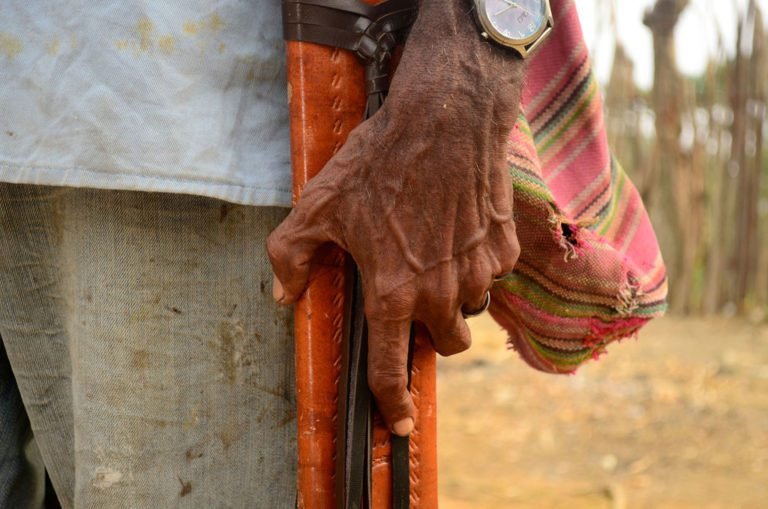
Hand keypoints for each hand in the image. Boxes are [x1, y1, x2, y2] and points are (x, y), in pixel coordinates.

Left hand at [268, 0, 523, 435]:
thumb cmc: (379, 161)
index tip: (395, 423)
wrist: (444, 118)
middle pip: (446, 345)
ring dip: (455, 298)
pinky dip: (476, 266)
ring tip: (435, 255)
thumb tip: (282, 295)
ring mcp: (478, 271)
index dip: (391, 404)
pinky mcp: (503, 247)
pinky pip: (493, 275)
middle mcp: (440, 292)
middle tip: (415, 297)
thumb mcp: (318, 205)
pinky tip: (457, 230)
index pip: (390, 368)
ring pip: (472, 311)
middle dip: (431, 333)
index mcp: (392, 291)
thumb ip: (291, 256)